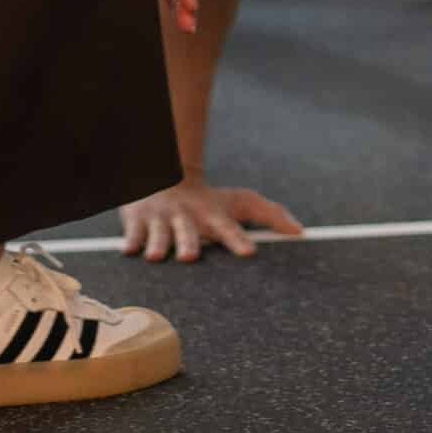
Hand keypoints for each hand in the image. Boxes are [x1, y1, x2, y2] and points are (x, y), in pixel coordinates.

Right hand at [119, 177, 303, 261]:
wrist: (168, 176)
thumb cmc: (210, 200)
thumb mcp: (241, 202)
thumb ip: (271, 215)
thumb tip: (301, 232)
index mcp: (213, 216)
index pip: (229, 229)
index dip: (239, 240)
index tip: (248, 251)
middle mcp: (188, 218)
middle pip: (189, 232)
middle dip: (190, 242)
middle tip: (192, 255)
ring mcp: (162, 220)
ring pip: (160, 234)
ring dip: (159, 244)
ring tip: (157, 256)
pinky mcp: (138, 222)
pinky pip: (133, 233)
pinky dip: (131, 241)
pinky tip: (130, 250)